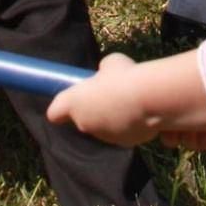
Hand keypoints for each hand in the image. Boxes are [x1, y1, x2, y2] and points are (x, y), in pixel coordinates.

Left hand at [46, 54, 163, 147]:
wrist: (151, 98)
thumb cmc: (125, 76)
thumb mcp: (111, 63)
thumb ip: (104, 72)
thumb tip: (108, 74)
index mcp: (73, 103)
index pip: (55, 113)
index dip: (62, 107)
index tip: (72, 98)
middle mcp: (85, 124)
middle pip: (84, 119)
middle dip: (96, 108)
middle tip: (113, 92)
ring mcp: (106, 136)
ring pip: (108, 126)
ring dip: (117, 116)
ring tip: (135, 99)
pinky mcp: (127, 143)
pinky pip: (129, 132)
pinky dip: (136, 125)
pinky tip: (149, 111)